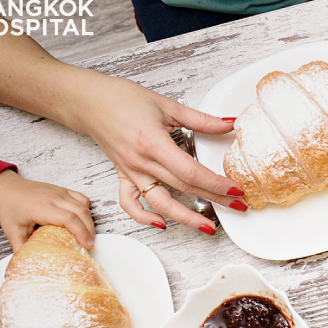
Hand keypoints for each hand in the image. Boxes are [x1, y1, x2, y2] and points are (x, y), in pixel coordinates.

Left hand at [0, 170, 93, 251]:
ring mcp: (59, 192)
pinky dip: (86, 210)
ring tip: (87, 235)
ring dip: (89, 221)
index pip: (69, 219)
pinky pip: (81, 199)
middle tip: (89, 245)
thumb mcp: (12, 232)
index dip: (82, 233)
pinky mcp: (62, 190)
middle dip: (89, 230)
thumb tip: (31, 264)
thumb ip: (22, 249)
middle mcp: (53, 197)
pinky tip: (82, 220)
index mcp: (41, 208)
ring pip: (84, 206)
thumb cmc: (9, 208)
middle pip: (81, 212)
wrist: (5, 188)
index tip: (87, 246)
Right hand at [69, 72, 242, 231]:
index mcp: (153, 143)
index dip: (215, 183)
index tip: (235, 189)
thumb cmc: (124, 99)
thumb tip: (229, 125)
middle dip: (214, 200)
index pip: (190, 172)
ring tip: (208, 227)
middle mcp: (141, 162)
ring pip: (160, 203)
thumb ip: (201, 119)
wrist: (90, 101)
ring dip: (186, 218)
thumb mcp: (167, 105)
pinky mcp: (122, 176)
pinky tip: (161, 224)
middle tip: (238, 206)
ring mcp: (131, 172)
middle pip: (183, 188)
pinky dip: (143, 217)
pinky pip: (130, 203)